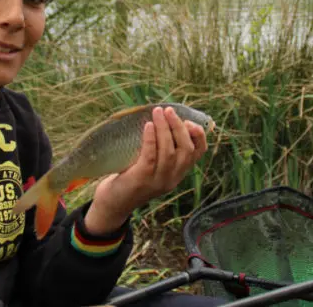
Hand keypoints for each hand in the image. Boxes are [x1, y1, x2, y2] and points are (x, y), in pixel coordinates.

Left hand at [83, 106, 207, 233]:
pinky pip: (151, 156)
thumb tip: (164, 115)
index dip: (198, 135)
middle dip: (178, 126)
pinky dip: (151, 139)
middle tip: (168, 110)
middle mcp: (173, 178)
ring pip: (169, 152)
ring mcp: (158, 181)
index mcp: (179, 173)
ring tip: (157, 113)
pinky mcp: (142, 179)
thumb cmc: (132, 175)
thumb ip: (162, 148)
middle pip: (186, 149)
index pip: (198, 152)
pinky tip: (148, 126)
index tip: (188, 120)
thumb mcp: (153, 164)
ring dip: (164, 129)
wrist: (114, 202)